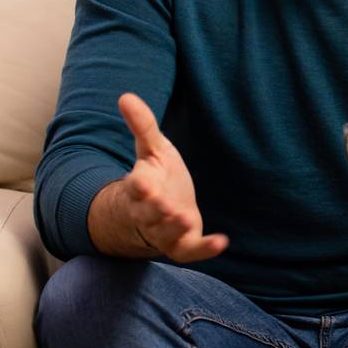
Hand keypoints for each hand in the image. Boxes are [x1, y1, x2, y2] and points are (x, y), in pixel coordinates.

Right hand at [117, 92, 227, 262]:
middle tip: (165, 205)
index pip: (136, 187)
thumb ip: (142, 126)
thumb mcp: (151, 149)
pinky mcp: (182, 245)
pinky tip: (221, 242)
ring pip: (166, 233)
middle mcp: (150, 212)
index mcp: (141, 187)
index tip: (140, 181)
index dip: (138, 185)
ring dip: (175, 228)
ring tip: (186, 219)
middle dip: (156, 210)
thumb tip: (126, 96)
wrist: (156, 211)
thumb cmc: (154, 176)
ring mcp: (165, 231)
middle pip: (149, 213)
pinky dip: (205, 248)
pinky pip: (190, 250)